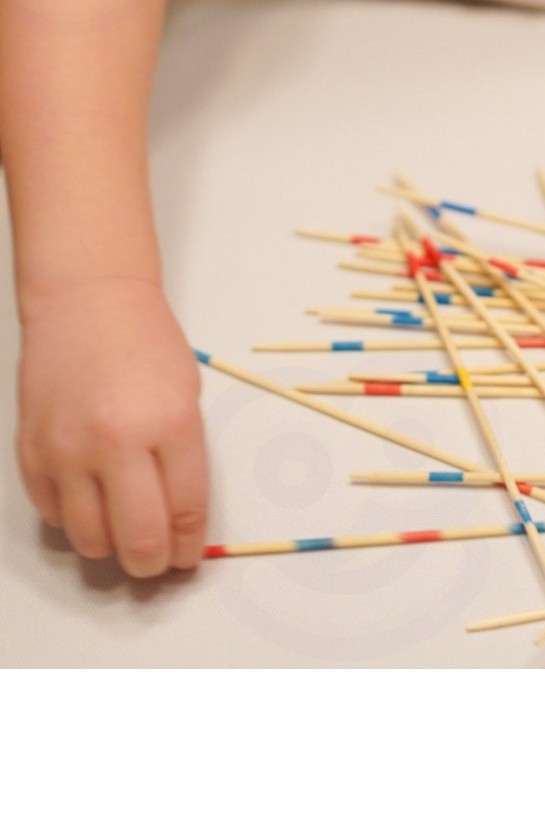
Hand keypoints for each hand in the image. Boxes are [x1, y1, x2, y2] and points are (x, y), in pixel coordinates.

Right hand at [17, 279, 207, 576]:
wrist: (88, 303)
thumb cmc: (145, 343)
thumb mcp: (187, 396)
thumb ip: (183, 458)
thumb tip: (181, 521)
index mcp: (170, 424)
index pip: (185, 511)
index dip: (188, 546)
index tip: (188, 557)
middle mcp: (117, 441)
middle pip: (139, 538)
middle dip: (153, 564)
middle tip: (158, 564)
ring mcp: (68, 449)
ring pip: (90, 538)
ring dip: (111, 548)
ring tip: (123, 534)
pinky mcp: (32, 452)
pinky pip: (53, 514)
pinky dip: (74, 521)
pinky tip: (90, 504)